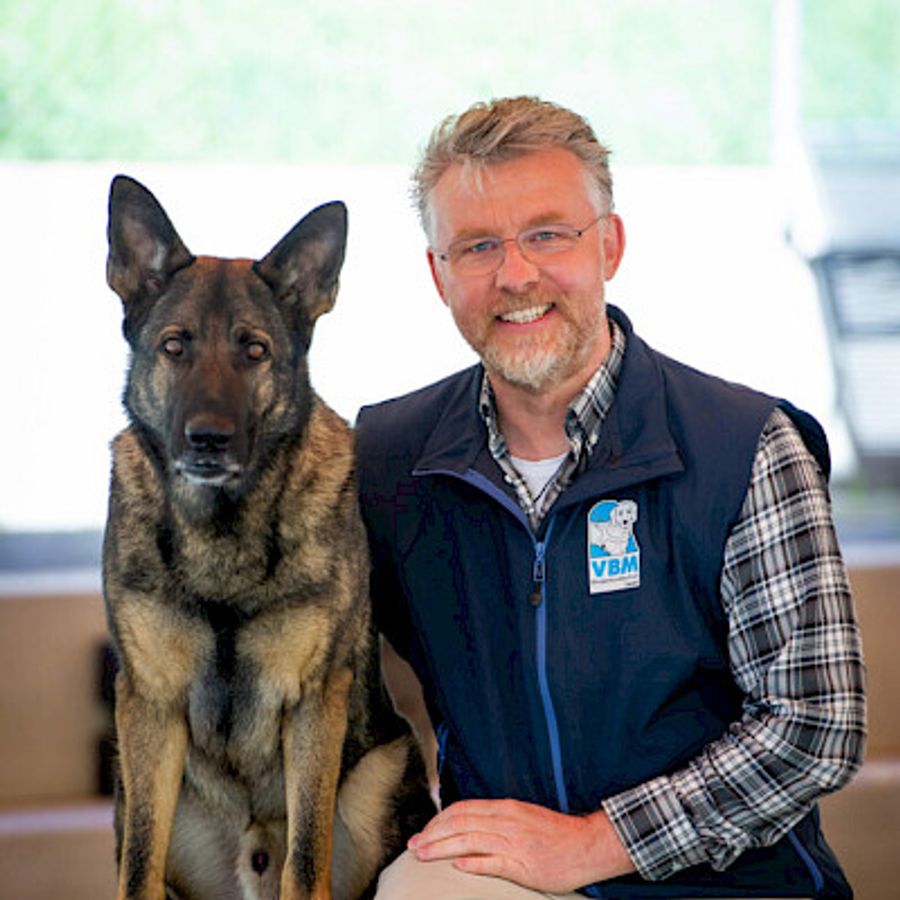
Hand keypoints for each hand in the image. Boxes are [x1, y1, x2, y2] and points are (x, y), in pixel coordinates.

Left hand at [407, 798, 634, 892]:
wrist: (587, 844)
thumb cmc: (555, 833)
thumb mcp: (523, 817)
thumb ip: (497, 819)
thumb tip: (468, 824)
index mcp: (505, 808)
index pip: (462, 809)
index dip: (439, 820)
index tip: (424, 832)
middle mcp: (506, 821)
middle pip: (460, 823)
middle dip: (432, 834)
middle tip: (413, 846)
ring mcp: (514, 842)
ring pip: (469, 840)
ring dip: (442, 847)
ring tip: (423, 855)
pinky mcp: (524, 864)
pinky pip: (493, 862)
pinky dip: (473, 863)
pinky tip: (457, 866)